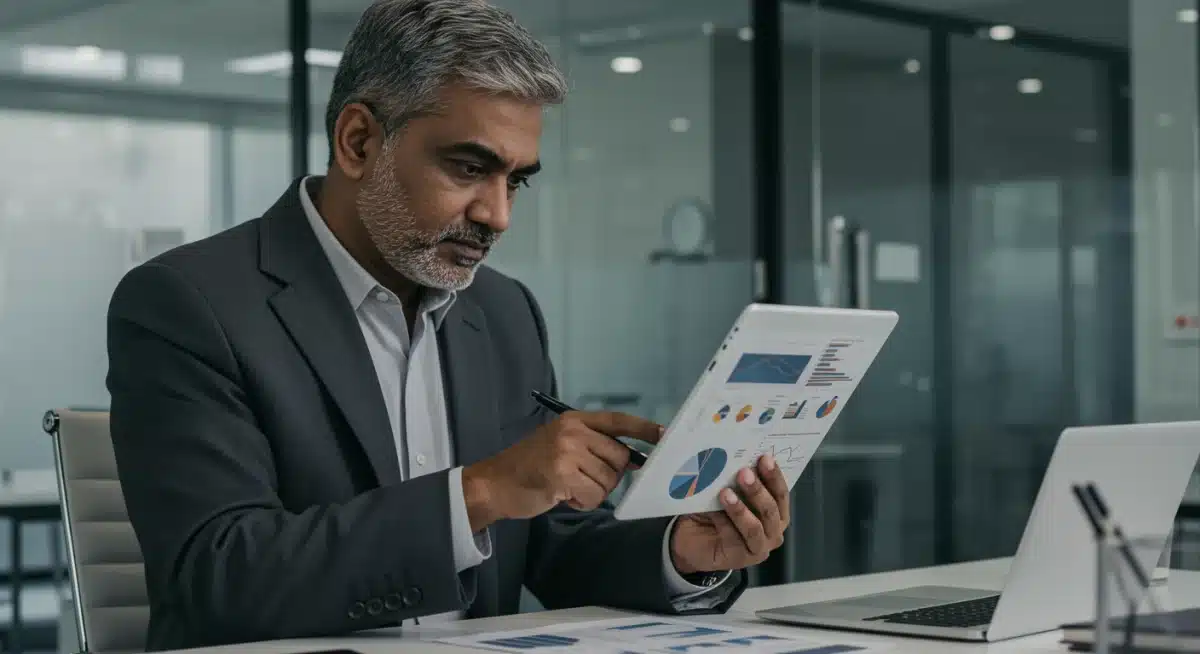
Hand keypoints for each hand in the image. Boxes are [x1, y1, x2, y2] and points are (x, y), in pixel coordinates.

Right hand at [462, 411, 661, 530]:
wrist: (494, 483)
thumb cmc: (530, 467)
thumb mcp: (561, 445)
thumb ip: (594, 446)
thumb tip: (636, 459)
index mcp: (574, 420)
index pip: (617, 421)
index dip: (643, 428)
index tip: (664, 435)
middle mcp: (572, 431)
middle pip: (619, 457)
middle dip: (609, 475)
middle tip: (584, 480)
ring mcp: (567, 452)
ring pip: (608, 480)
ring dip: (593, 492)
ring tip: (567, 487)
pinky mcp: (562, 475)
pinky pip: (594, 496)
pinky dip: (583, 502)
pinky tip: (563, 496)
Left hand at [669, 455, 789, 574]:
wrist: (692, 539)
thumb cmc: (715, 511)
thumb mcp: (727, 491)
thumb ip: (736, 481)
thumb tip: (736, 460)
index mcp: (776, 511)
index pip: (781, 493)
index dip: (774, 476)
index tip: (764, 458)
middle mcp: (774, 529)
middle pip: (771, 510)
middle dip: (758, 490)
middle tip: (743, 473)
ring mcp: (761, 546)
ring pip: (755, 527)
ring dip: (741, 509)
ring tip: (726, 493)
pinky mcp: (744, 559)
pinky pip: (735, 538)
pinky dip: (724, 522)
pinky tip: (713, 511)